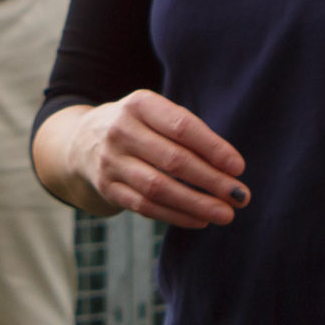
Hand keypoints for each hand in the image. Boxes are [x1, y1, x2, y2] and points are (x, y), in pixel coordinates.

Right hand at [64, 91, 250, 228]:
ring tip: (225, 214)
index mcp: (139, 104)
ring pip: (158, 188)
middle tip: (241, 196)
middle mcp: (121, 130)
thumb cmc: (140, 128)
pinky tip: (200, 220)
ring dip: (196, 203)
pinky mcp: (107, 188)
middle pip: (173, 160)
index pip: (181, 127)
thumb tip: (231, 169)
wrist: (83, 141)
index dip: (213, 148)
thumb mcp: (156, 115)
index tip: (238, 167)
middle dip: (211, 180)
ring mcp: (110, 161)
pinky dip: (176, 216)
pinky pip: (145, 207)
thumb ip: (188, 134)